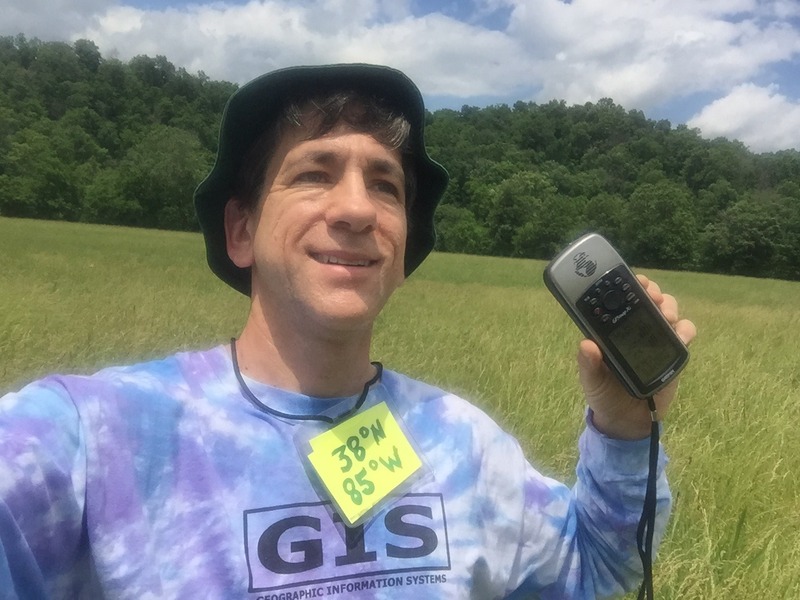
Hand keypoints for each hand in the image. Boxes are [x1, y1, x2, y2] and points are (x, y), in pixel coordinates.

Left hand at [579, 275, 696, 439]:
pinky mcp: (673, 353)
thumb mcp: (591, 380)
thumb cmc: (604, 394)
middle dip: (652, 291)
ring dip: (669, 307)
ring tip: (665, 315)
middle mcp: (635, 329)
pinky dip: (685, 330)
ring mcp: (656, 339)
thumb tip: (587, 344)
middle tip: (652, 295)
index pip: (620, 300)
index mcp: (612, 330)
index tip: (632, 279)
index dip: (627, 286)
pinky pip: (685, 334)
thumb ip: (588, 364)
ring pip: (668, 311)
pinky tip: (680, 337)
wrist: (627, 420)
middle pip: (648, 299)